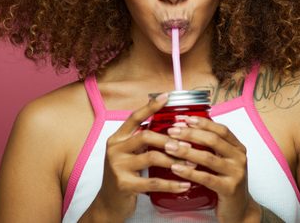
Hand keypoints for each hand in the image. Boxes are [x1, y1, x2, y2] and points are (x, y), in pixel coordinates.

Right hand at [80, 93, 194, 222]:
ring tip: (191, 164)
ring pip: (151, 158)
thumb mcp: (128, 154)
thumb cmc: (124, 174)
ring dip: (175, 160)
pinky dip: (172, 184)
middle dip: (169, 139)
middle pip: (145, 136)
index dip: (150, 107)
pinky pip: (153, 183)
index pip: (134, 118)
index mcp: (117, 138)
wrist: (108, 203)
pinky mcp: (124, 185)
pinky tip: (185, 184)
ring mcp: (118, 167)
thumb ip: (141, 141)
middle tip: (187, 144)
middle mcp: (115, 149)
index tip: (166, 96)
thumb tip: (169, 126)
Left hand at [164, 116, 259, 222]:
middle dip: (190, 133)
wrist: (240, 210)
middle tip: (172, 131)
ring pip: (208, 158)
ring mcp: (236, 174)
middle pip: (213, 140)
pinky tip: (176, 168)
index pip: (220, 129)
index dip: (202, 122)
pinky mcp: (229, 189)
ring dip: (186, 150)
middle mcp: (239, 158)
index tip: (184, 119)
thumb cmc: (227, 183)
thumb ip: (212, 147)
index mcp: (238, 148)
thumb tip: (187, 128)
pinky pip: (206, 178)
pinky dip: (189, 172)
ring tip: (169, 147)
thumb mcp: (224, 161)